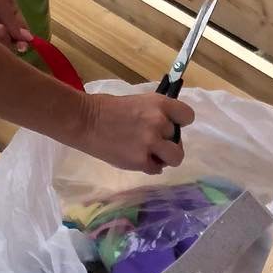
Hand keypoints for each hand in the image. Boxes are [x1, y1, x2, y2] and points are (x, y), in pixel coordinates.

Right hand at [79, 91, 194, 174]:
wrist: (84, 121)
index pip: (187, 116)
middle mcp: (160, 122)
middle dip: (167, 142)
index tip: (170, 126)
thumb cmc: (107, 108)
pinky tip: (135, 159)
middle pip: (178, 140)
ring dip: (164, 158)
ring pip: (174, 158)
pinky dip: (147, 166)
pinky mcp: (141, 161)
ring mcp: (151, 143)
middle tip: (152, 143)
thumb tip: (167, 128)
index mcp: (160, 104)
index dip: (179, 123)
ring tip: (151, 155)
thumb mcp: (139, 102)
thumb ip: (156, 114)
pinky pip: (155, 169)